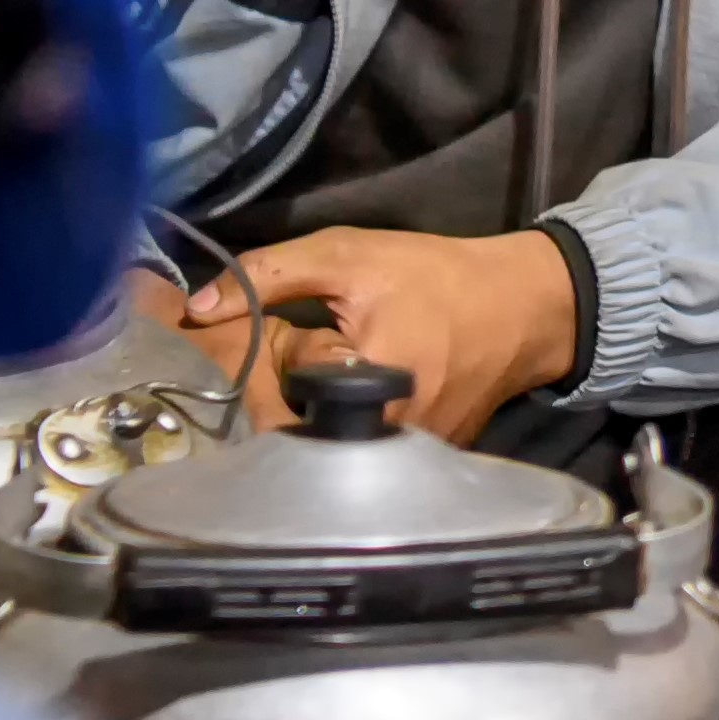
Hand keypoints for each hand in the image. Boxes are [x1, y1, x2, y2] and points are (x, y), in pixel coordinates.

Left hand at [171, 226, 579, 439]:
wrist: (521, 306)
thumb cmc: (435, 277)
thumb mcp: (350, 257)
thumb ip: (271, 274)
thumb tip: (198, 307)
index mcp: (368, 382)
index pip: (278, 409)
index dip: (253, 392)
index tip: (240, 374)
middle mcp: (392, 434)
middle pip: (305, 440)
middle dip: (281, 413)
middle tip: (272, 381)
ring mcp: (413, 456)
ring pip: (336, 454)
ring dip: (316, 428)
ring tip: (309, 394)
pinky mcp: (428, 462)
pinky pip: (369, 458)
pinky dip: (353, 434)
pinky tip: (351, 405)